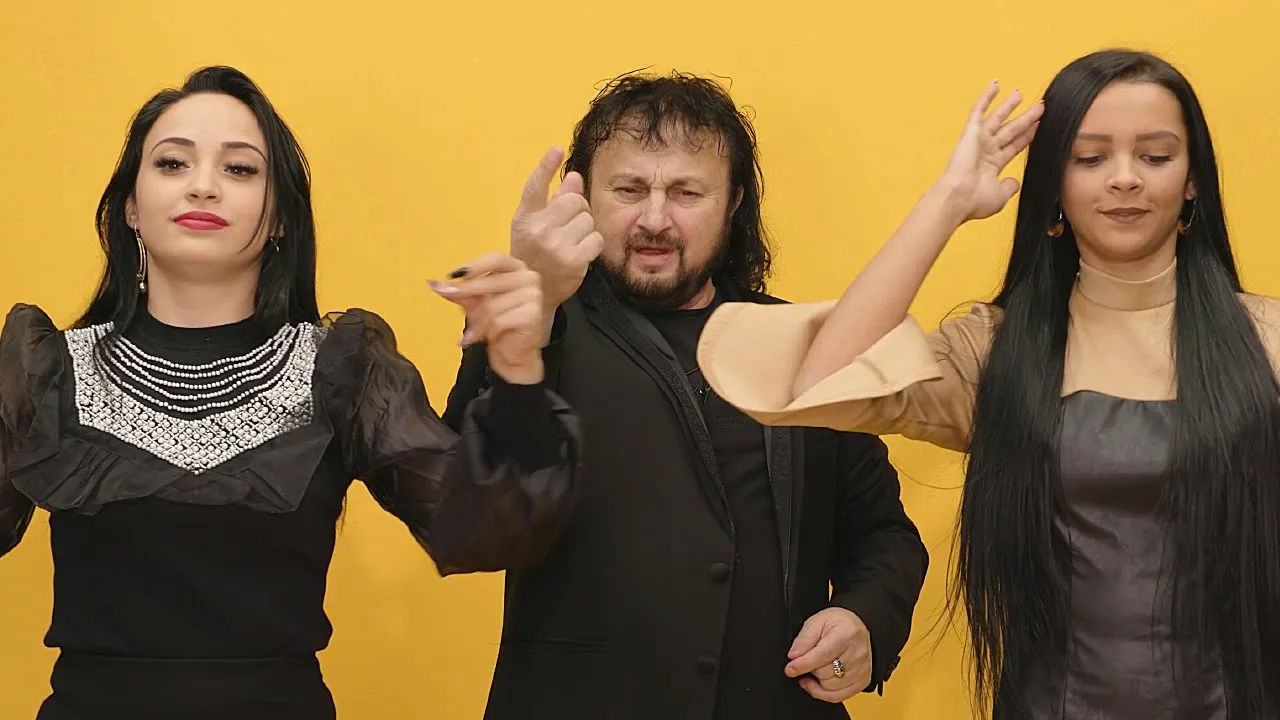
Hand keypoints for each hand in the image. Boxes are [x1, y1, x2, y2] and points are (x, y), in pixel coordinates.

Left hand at [429, 252, 546, 384]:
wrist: (513, 352)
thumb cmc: (496, 323)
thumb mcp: (474, 304)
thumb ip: (458, 292)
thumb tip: (433, 283)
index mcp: (515, 268)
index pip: (495, 259)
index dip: (474, 265)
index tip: (453, 274)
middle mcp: (528, 278)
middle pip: (491, 281)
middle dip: (465, 290)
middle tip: (445, 293)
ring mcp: (533, 296)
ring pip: (493, 305)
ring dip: (478, 321)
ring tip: (474, 332)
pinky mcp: (533, 315)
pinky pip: (500, 321)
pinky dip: (488, 331)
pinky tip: (487, 338)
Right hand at [510, 147, 604, 322]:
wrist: (534, 293)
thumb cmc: (536, 255)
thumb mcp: (536, 227)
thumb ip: (554, 201)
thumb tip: (575, 177)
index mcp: (525, 218)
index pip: (534, 186)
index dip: (545, 166)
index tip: (556, 149)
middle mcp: (537, 229)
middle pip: (574, 200)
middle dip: (577, 210)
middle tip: (568, 226)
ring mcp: (555, 245)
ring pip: (587, 218)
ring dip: (585, 228)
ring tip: (571, 242)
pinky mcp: (573, 260)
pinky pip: (596, 238)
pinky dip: (592, 244)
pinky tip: (580, 253)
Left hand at [783, 607, 872, 702]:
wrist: (856, 627)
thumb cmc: (838, 623)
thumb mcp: (817, 621)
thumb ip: (804, 639)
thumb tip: (794, 656)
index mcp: (846, 635)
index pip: (822, 656)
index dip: (803, 665)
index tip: (790, 669)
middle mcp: (857, 653)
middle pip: (825, 673)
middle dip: (810, 669)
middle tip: (806, 661)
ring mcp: (862, 669)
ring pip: (830, 687)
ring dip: (817, 682)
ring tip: (812, 670)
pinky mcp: (863, 681)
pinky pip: (839, 696)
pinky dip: (824, 693)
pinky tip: (817, 684)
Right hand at [938, 81, 1043, 221]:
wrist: (958, 199)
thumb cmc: (974, 202)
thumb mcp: (999, 196)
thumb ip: (1010, 187)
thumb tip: (1015, 182)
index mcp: (992, 165)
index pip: (1013, 146)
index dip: (1026, 136)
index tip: (1039, 126)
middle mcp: (986, 151)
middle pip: (1011, 130)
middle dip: (1025, 119)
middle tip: (1039, 107)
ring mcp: (978, 141)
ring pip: (998, 118)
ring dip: (1009, 105)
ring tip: (1020, 93)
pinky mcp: (971, 133)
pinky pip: (979, 111)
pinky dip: (986, 97)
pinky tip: (995, 85)